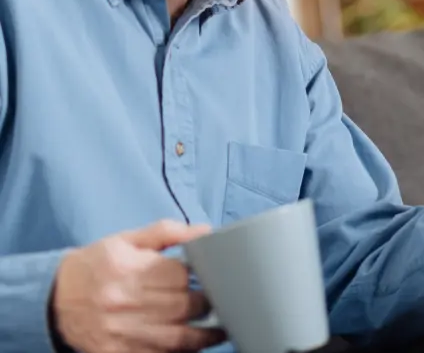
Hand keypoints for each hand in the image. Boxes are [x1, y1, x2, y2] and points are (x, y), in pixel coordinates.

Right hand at [52, 219, 225, 352]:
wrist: (53, 300)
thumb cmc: (96, 266)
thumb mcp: (125, 240)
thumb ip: (165, 232)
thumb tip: (204, 231)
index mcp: (128, 268)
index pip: (181, 274)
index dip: (203, 275)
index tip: (216, 275)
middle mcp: (124, 301)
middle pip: (183, 305)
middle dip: (207, 304)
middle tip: (222, 301)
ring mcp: (120, 331)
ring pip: (176, 337)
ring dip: (204, 335)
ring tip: (221, 330)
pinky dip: (179, 352)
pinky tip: (193, 346)